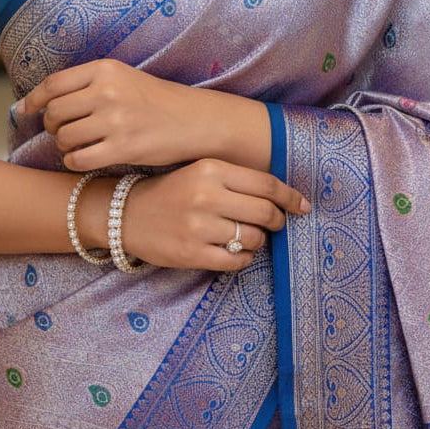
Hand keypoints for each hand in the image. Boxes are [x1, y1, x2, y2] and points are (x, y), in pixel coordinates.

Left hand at [16, 58, 211, 169]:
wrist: (194, 120)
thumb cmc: (153, 99)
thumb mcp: (121, 77)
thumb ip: (84, 84)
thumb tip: (33, 100)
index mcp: (105, 69)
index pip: (53, 84)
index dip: (32, 100)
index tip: (24, 111)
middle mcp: (107, 91)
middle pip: (55, 113)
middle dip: (52, 126)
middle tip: (63, 131)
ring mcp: (115, 120)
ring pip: (64, 138)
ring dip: (64, 145)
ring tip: (79, 144)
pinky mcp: (123, 147)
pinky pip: (78, 159)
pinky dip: (75, 161)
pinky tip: (85, 158)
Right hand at [122, 158, 310, 270]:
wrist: (127, 214)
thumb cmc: (171, 191)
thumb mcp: (200, 172)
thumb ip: (236, 179)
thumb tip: (281, 196)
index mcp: (210, 168)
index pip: (265, 184)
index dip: (290, 196)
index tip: (302, 205)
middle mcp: (206, 195)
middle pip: (264, 211)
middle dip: (277, 220)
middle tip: (276, 223)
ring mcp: (199, 226)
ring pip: (253, 238)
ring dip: (257, 240)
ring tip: (246, 235)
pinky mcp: (192, 253)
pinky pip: (236, 260)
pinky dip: (243, 258)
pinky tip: (234, 251)